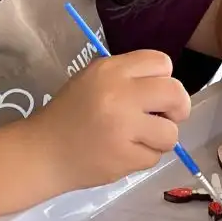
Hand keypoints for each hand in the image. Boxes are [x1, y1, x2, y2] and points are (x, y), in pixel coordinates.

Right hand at [30, 51, 190, 194]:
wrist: (43, 152)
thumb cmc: (70, 114)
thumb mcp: (93, 80)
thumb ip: (128, 78)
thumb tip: (167, 90)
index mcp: (110, 69)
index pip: (161, 62)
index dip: (165, 79)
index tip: (155, 94)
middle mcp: (119, 94)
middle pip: (175, 93)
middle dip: (178, 108)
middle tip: (165, 118)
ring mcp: (123, 127)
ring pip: (171, 132)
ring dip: (160, 139)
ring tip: (138, 139)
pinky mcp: (124, 156)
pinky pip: (155, 156)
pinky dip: (143, 157)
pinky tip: (122, 153)